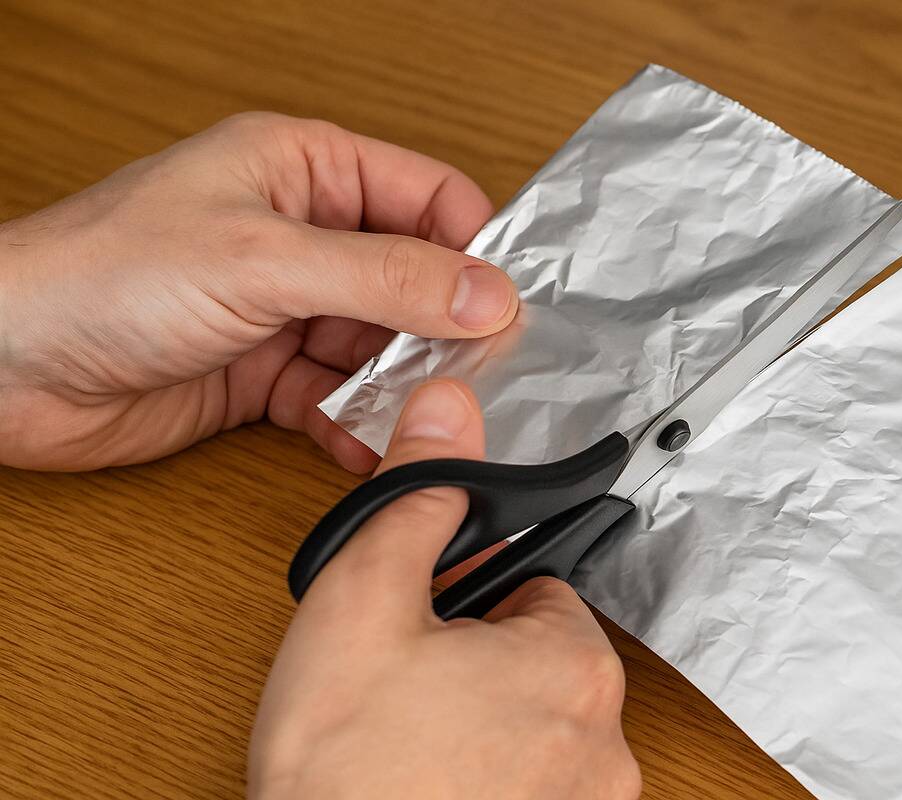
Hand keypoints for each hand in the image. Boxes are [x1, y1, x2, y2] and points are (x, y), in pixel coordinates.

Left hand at [0, 113, 516, 471]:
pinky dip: (356, 425)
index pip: (428, 197)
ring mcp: (283, 306)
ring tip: (424, 419)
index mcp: (304, 169)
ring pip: (380, 345)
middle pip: (413, 279)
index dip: (475, 249)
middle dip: (443, 330)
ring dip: (403, 385)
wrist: (2, 367)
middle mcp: (301, 234)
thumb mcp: (264, 261)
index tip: (509, 307)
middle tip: (475, 377)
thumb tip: (488, 292)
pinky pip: (337, 398)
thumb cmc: (100, 275)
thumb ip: (385, 277)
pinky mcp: (262, 372)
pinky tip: (365, 447)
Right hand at [248, 380, 640, 799]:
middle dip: (478, 661)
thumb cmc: (343, 773)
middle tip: (405, 691)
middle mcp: (605, 743)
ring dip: (483, 725)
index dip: (471, 599)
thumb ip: (414, 502)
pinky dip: (491, 781)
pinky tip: (428, 784)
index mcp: (573, 664)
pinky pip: (535, 785)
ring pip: (535, 728)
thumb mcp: (359, 605)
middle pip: (540, 659)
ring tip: (409, 747)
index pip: (539, 588)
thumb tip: (449, 413)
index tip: (429, 629)